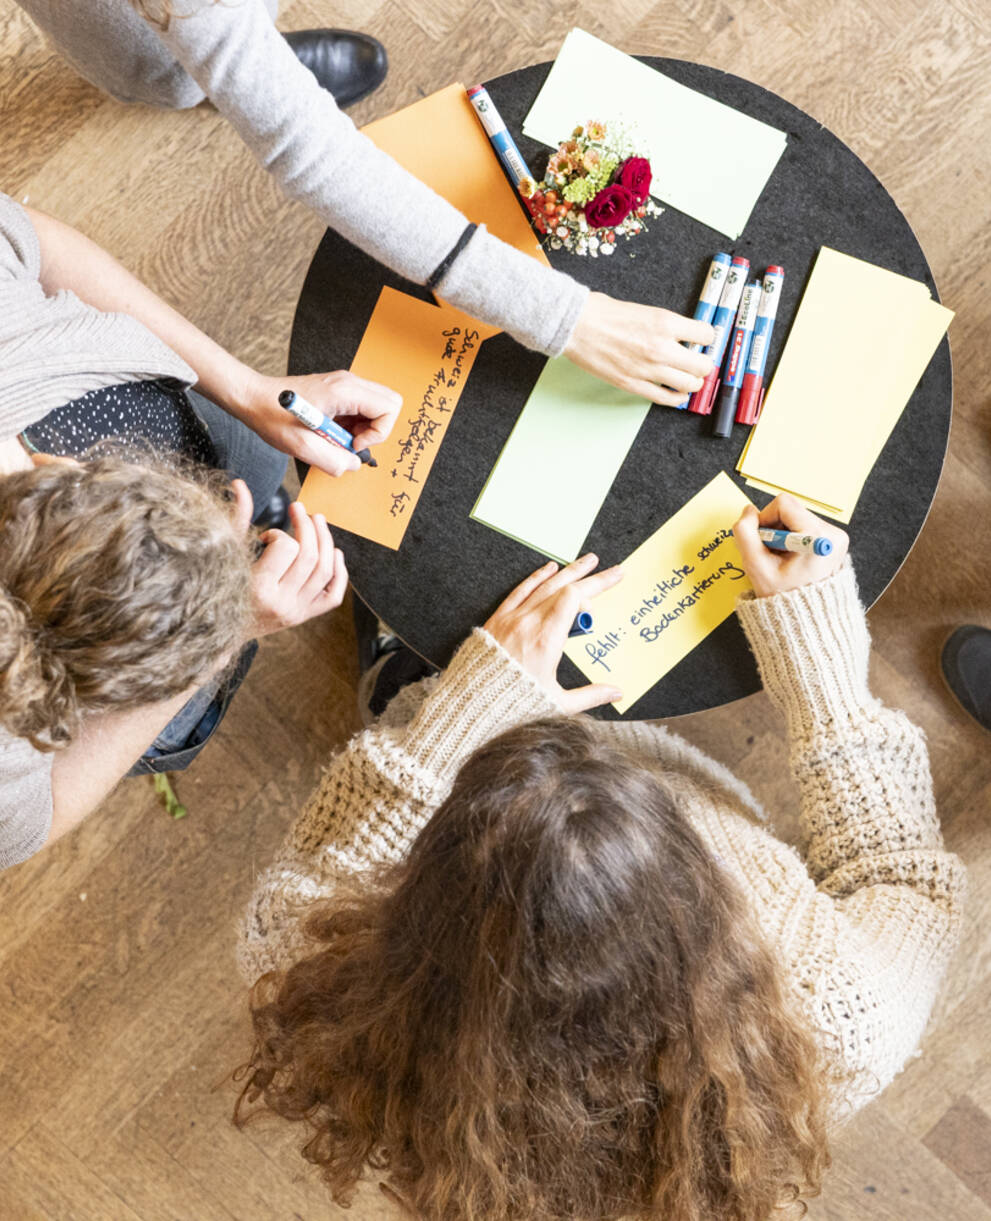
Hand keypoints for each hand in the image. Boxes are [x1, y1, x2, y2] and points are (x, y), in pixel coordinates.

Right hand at [232, 481, 348, 634]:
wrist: (221, 631)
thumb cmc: (220, 588)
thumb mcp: (227, 554)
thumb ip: (237, 519)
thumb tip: (239, 484)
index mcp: (259, 588)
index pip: (286, 548)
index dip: (279, 533)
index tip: (266, 536)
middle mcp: (282, 603)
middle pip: (310, 557)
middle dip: (309, 527)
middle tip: (301, 510)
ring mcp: (296, 612)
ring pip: (325, 572)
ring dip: (327, 542)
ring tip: (318, 522)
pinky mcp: (304, 616)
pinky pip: (333, 596)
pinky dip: (340, 573)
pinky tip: (335, 554)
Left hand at [238, 371, 401, 477]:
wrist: (252, 397)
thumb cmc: (271, 415)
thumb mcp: (302, 446)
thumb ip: (333, 460)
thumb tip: (353, 464)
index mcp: (344, 390)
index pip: (389, 408)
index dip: (377, 433)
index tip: (352, 444)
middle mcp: (348, 382)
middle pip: (390, 403)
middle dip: (377, 429)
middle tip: (351, 441)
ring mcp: (344, 384)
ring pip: (377, 407)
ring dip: (364, 429)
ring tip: (337, 437)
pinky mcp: (338, 391)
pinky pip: (361, 409)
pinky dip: (353, 425)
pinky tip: (332, 431)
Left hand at [483, 553, 623, 711]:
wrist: (471, 703)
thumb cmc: (512, 705)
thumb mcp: (558, 704)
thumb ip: (590, 695)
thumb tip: (616, 692)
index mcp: (547, 640)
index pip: (573, 598)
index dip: (591, 593)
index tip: (602, 599)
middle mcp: (529, 623)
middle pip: (564, 588)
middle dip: (591, 577)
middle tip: (613, 570)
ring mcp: (512, 618)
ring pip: (544, 586)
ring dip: (568, 571)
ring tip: (587, 561)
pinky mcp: (498, 619)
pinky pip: (520, 591)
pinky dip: (537, 578)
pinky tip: (549, 568)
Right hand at [563, 291, 715, 404]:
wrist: (576, 325)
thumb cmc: (604, 314)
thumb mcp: (646, 310)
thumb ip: (667, 325)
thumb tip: (683, 336)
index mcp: (666, 323)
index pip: (707, 335)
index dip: (706, 338)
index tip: (702, 342)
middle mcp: (662, 348)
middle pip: (703, 365)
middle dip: (704, 364)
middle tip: (699, 362)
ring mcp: (648, 369)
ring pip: (689, 385)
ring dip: (693, 382)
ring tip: (689, 378)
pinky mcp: (634, 385)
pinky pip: (666, 398)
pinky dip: (677, 398)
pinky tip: (677, 393)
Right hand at [733, 494, 848, 597]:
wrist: (808, 620)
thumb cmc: (784, 599)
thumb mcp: (756, 568)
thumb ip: (745, 534)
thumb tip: (748, 511)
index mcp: (818, 538)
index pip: (783, 504)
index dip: (764, 519)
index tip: (762, 542)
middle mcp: (833, 534)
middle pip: (791, 510)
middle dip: (774, 529)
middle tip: (771, 554)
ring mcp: (836, 537)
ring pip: (797, 518)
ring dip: (782, 534)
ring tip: (781, 558)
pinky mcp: (835, 540)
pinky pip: (806, 526)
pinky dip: (793, 538)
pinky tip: (791, 558)